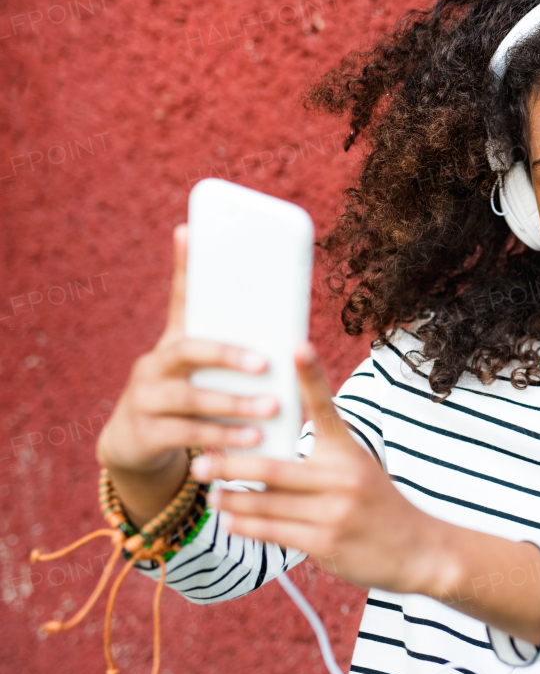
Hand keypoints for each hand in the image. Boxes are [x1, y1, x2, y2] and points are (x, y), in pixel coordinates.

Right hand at [96, 223, 278, 475]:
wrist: (134, 444)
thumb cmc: (182, 393)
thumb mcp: (199, 364)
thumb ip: (229, 335)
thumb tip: (265, 300)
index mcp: (174, 340)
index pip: (181, 295)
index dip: (184, 263)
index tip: (191, 230)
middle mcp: (153, 363)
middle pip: (189, 351)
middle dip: (228, 354)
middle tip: (265, 364)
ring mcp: (144, 398)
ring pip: (191, 399)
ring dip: (234, 405)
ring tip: (271, 409)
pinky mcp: (144, 434)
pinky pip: (186, 435)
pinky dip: (221, 438)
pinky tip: (252, 441)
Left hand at [190, 340, 438, 594]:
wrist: (417, 549)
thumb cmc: (377, 503)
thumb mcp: (358, 469)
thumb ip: (321, 458)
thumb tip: (264, 451)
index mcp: (348, 451)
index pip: (326, 407)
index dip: (311, 376)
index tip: (296, 346)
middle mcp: (342, 478)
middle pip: (272, 468)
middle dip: (230, 464)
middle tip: (199, 460)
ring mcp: (334, 512)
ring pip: (266, 503)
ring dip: (231, 499)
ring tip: (209, 494)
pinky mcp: (326, 543)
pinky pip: (274, 532)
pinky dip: (247, 526)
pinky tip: (229, 521)